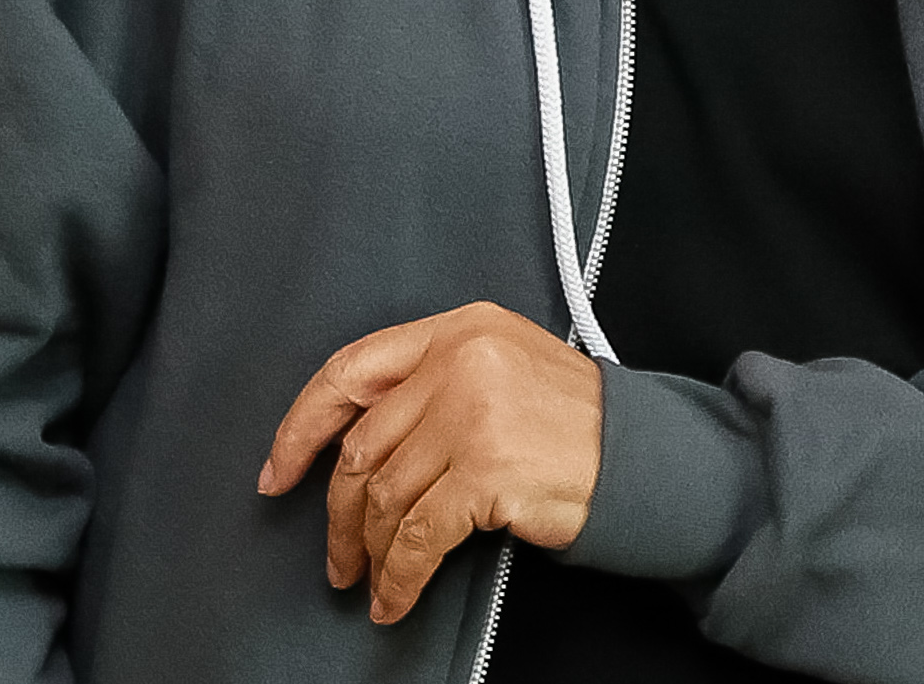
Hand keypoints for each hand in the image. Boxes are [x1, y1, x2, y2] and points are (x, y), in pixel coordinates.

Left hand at [258, 301, 603, 623]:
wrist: (646, 455)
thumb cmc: (576, 420)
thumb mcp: (503, 366)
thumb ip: (433, 383)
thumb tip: (354, 447)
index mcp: (460, 328)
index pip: (352, 370)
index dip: (301, 427)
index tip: (278, 472)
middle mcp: (461, 362)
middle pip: (362, 447)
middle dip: (340, 513)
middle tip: (339, 555)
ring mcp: (473, 415)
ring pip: (384, 496)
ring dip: (372, 551)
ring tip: (375, 579)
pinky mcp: (486, 471)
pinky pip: (418, 537)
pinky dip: (400, 577)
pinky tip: (398, 595)